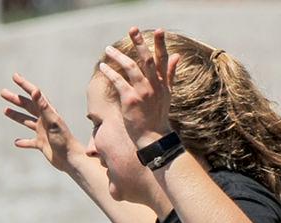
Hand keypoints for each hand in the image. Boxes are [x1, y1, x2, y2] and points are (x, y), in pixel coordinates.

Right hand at [1, 72, 83, 172]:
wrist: (69, 158)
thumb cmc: (63, 138)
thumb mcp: (53, 121)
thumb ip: (43, 106)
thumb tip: (36, 90)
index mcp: (47, 112)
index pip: (34, 95)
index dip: (24, 85)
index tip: (15, 76)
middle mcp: (44, 120)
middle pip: (27, 106)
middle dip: (15, 99)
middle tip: (2, 93)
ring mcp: (42, 132)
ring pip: (26, 121)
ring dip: (16, 116)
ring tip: (5, 111)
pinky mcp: (41, 144)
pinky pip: (30, 142)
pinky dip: (23, 142)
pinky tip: (16, 142)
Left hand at [98, 27, 177, 145]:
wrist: (153, 136)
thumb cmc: (158, 114)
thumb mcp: (168, 92)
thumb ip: (171, 73)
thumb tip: (178, 55)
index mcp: (163, 82)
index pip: (163, 58)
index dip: (161, 44)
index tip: (159, 30)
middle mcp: (154, 85)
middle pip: (147, 59)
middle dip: (140, 43)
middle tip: (132, 29)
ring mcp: (143, 92)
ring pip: (131, 68)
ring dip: (119, 56)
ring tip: (108, 49)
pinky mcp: (131, 100)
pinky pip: (119, 82)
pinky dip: (110, 73)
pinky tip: (102, 66)